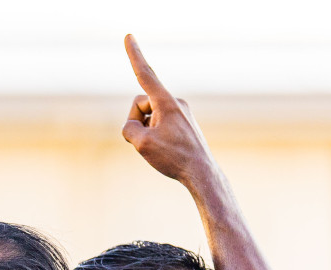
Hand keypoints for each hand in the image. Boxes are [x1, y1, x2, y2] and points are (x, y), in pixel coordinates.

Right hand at [120, 33, 215, 185]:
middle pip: (140, 105)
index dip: (134, 55)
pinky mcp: (183, 123)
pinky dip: (155, 135)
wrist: (202, 173)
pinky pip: (159, 125)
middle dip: (136, 122)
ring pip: (149, 117)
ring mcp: (180, 113)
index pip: (145, 74)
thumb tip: (133, 126)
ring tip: (160, 149)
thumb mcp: (142, 144)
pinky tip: (167, 151)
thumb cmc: (174, 158)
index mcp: (166, 103)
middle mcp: (175, 103)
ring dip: (146, 132)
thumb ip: (129, 129)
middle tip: (147, 143)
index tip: (128, 36)